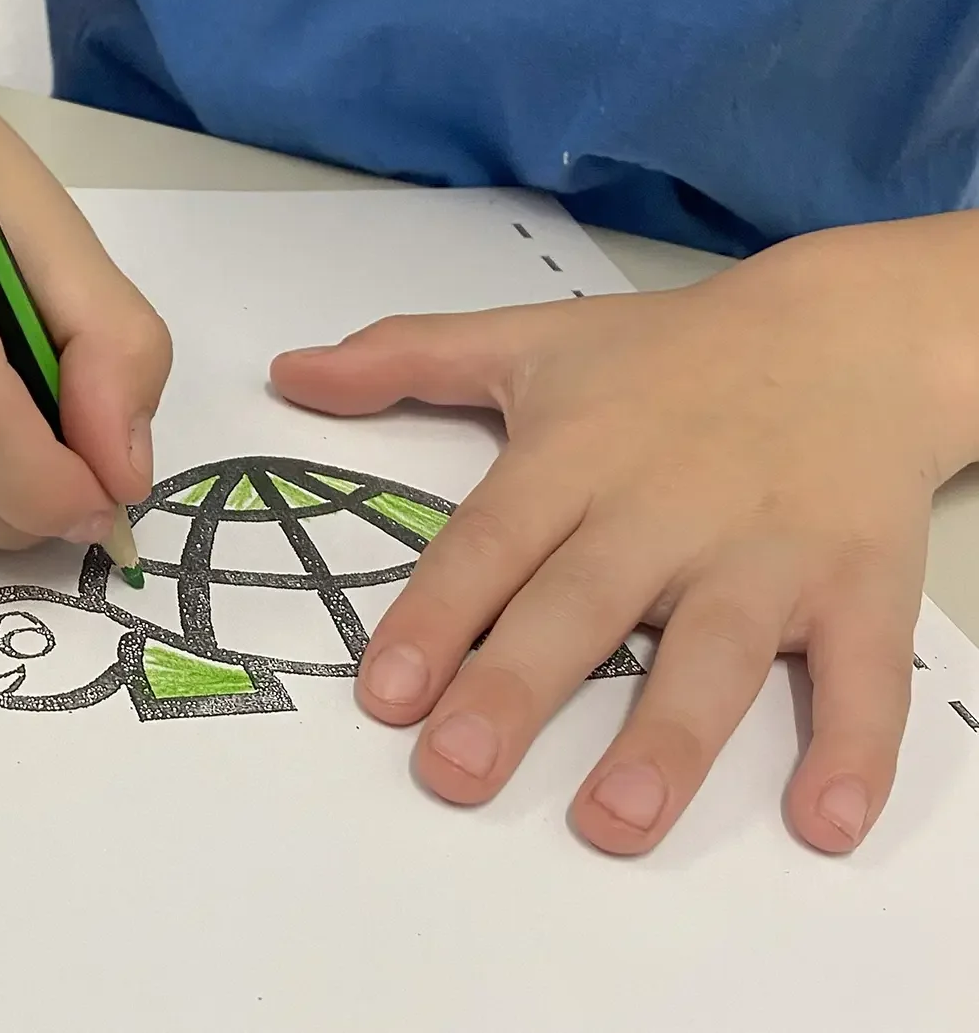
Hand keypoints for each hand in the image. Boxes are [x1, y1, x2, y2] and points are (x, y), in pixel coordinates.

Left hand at [271, 219, 978, 854]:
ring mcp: (765, 548)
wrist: (841, 333)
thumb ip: (405, 355)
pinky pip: (865, 673)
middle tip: (456, 770)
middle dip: (518, 688)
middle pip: (582, 604)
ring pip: (715, 650)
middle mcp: (662, 505)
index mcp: (577, 453)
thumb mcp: (529, 338)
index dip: (437, 614)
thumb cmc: (668, 353)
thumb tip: (288, 372)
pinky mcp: (859, 582)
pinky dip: (855, 745)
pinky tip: (825, 819)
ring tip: (614, 821)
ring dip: (669, 737)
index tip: (384, 694)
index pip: (492, 540)